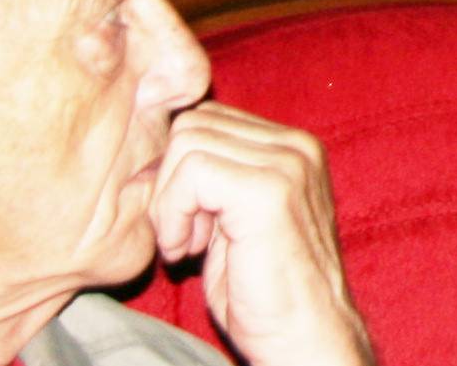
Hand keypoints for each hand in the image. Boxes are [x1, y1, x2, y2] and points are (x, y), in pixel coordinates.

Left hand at [150, 102, 373, 365]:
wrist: (304, 338)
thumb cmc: (265, 294)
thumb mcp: (234, 221)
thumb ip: (213, 180)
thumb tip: (153, 158)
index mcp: (293, 148)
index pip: (208, 119)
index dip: (180, 170)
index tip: (188, 223)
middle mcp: (297, 146)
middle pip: (193, 124)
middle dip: (170, 182)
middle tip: (183, 236)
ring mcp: (288, 164)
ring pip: (188, 143)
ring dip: (170, 200)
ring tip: (187, 244)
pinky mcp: (270, 190)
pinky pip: (192, 172)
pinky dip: (173, 214)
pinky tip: (185, 250)